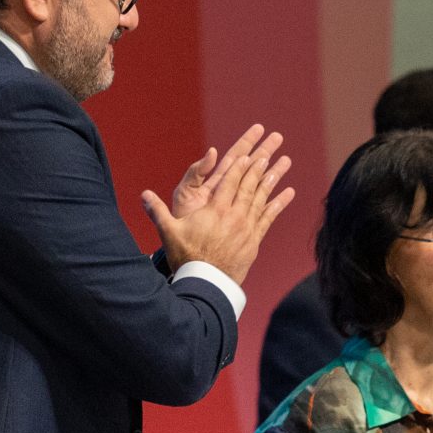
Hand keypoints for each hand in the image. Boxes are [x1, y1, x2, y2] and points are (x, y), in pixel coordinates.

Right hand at [140, 127, 293, 283]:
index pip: (229, 182)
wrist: (206, 284)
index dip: (239, 166)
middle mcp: (234, 216)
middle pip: (249, 184)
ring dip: (273, 178)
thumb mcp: (169, 233)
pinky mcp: (254, 240)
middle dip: (260, 164)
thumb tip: (142, 194)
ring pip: (262, 197)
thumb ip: (157, 211)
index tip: (248, 153)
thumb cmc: (186, 257)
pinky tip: (289, 192)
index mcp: (215, 210)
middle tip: (271, 148)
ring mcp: (246, 228)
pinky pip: (269, 217)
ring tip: (283, 162)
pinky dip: (279, 203)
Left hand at [168, 124, 280, 220]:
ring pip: (259, 186)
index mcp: (215, 182)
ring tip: (287, 160)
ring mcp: (237, 207)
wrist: (188, 252)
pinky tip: (289, 191)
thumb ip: (196, 172)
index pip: (234, 157)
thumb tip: (213, 151)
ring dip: (273, 172)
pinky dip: (277, 201)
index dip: (246, 142)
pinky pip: (265, 210)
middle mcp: (228, 192)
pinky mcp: (245, 223)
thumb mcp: (184, 193)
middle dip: (264, 151)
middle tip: (278, 137)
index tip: (259, 129)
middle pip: (250, 167)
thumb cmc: (182, 223)